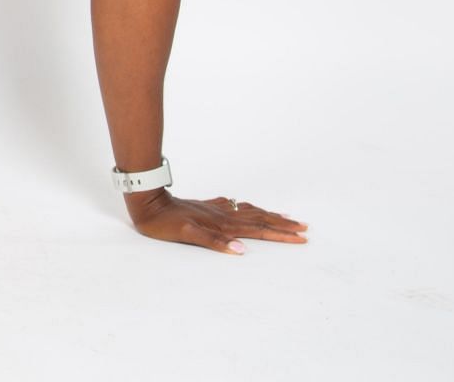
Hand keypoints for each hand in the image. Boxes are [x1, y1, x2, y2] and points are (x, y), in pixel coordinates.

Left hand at [126, 189, 307, 255]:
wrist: (149, 203)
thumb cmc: (165, 223)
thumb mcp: (187, 235)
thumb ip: (213, 242)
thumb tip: (241, 250)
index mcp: (223, 224)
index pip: (258, 230)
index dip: (280, 235)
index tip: (301, 237)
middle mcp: (223, 215)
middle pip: (260, 219)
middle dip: (283, 225)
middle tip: (304, 228)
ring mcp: (216, 210)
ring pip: (250, 212)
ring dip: (270, 216)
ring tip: (286, 217)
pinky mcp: (208, 207)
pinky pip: (235, 207)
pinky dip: (248, 209)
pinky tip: (249, 208)